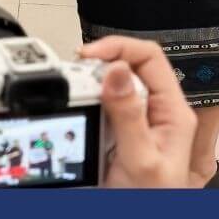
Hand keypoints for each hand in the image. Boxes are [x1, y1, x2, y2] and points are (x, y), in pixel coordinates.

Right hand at [80, 36, 197, 187]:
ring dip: (88, 85)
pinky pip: (97, 102)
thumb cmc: (152, 201)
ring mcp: (134, 119)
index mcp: (173, 113)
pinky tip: (79, 111)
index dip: (117, 47)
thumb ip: (129, 116)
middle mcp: (155, 111)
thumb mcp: (140, 160)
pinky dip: (82, 101)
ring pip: (108, 83)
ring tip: (77, 97)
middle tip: (76, 80)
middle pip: (125, 65)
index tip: (87, 56)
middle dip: (97, 67)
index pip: (149, 57)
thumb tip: (116, 71)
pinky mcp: (115, 128)